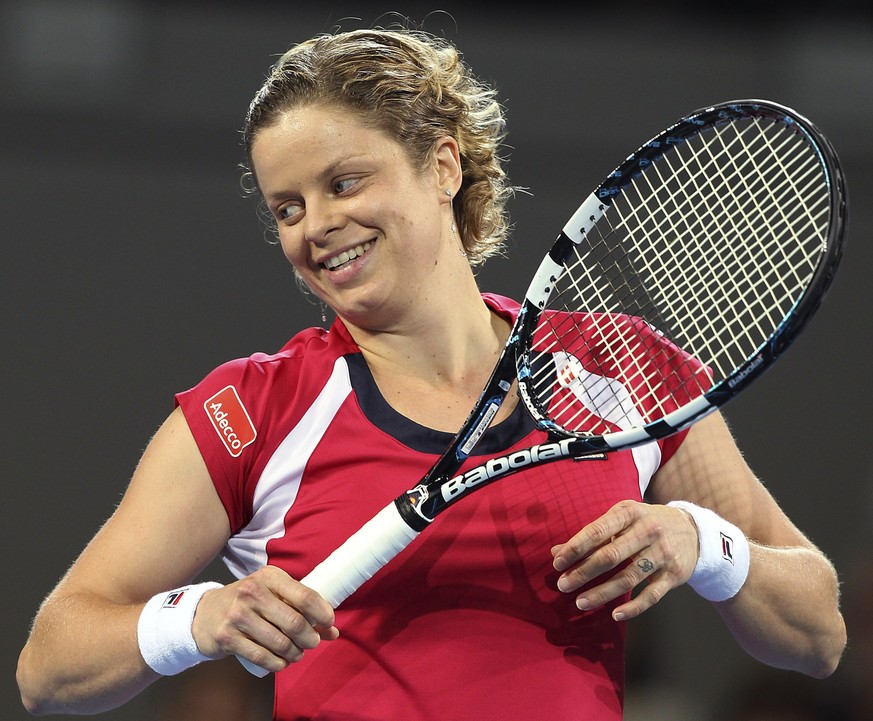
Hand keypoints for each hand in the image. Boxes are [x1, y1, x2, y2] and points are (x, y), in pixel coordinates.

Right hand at [192, 566, 338, 672]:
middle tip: (313, 643)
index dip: (322, 613)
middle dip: (311, 638)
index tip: (329, 623)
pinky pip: (262, 656)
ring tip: (297, 653)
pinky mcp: (227, 637)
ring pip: (280, 642)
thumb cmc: (247, 603)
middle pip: (295, 622)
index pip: (305, 596)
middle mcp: (252, 592)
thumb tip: (332, 631)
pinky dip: (278, 663)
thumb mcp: (272, 595)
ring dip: (295, 653)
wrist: (204, 613)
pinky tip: (282, 662)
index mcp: (269, 576)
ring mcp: (238, 615)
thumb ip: (301, 609)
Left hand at [551, 500, 698, 620]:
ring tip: (581, 602)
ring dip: (602, 593)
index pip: (597, 531)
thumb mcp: (621, 519)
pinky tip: (614, 615)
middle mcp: (648, 531)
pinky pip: (651, 595)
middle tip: (563, 586)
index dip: (575, 548)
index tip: (557, 564)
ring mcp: (663, 553)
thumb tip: (556, 551)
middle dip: (583, 573)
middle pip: (610, 556)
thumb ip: (592, 535)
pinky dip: (633, 607)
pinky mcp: (675, 574)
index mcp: (630, 513)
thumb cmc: (644, 523)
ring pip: (629, 578)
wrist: (691, 529)